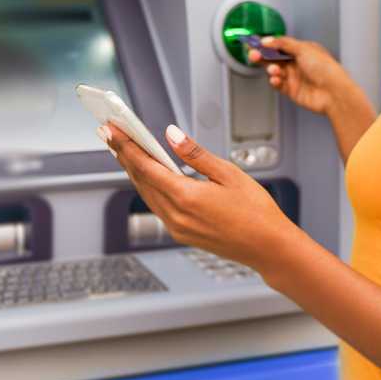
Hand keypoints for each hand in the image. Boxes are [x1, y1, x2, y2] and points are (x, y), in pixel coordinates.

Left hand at [97, 122, 298, 273]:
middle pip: (140, 181)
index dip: (126, 146)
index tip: (112, 130)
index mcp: (186, 198)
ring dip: (134, 171)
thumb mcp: (229, 173)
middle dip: (124, 155)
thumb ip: (195, 154)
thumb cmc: (256, 212)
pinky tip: (149, 175)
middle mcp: (176, 216)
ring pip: (146, 194)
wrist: (269, 249)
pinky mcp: (182, 234)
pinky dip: (149, 187)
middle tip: (111, 134)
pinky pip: (157, 206)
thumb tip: (171, 135)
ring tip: (124, 150)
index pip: (145, 167)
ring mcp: (177, 228)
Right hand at [248, 35, 347, 116]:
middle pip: (274, 58)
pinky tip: (276, 79)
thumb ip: (283, 43)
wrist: (333, 93)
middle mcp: (298, 63)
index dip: (267, 44)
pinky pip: (277, 84)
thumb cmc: (325, 69)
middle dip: (263, 56)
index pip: (280, 45)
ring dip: (271, 69)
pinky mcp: (292, 90)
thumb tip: (268, 40)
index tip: (254, 43)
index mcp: (302, 50)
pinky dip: (274, 81)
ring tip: (274, 70)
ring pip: (275, 71)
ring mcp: (295, 77)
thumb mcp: (303, 48)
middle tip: (253, 55)